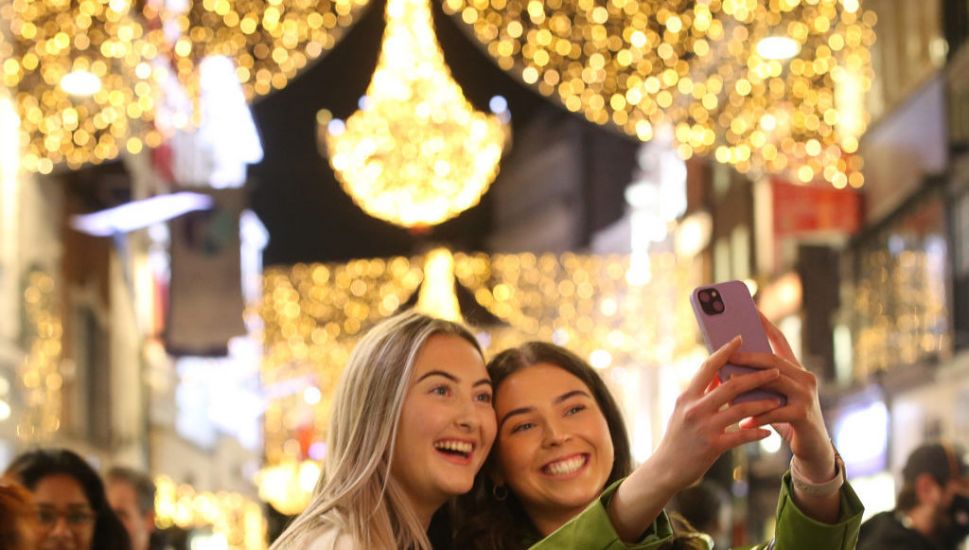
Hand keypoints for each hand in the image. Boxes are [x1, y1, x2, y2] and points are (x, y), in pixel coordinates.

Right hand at [650, 335, 781, 491]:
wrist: (665, 468)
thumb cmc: (678, 438)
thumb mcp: (683, 411)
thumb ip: (700, 395)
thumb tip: (719, 376)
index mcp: (687, 396)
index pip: (707, 367)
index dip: (724, 352)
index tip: (739, 339)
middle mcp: (694, 408)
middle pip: (730, 385)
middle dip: (756, 376)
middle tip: (775, 370)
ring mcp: (704, 427)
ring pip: (740, 410)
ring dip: (762, 404)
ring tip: (777, 400)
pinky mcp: (713, 445)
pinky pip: (741, 436)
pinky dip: (756, 432)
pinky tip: (767, 432)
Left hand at [729, 312, 834, 481]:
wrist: (813, 449)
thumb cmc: (785, 419)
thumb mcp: (770, 398)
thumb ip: (753, 383)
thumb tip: (721, 371)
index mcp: (794, 369)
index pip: (779, 340)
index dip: (765, 323)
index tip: (748, 307)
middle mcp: (804, 377)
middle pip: (773, 359)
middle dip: (748, 355)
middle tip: (726, 352)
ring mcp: (807, 395)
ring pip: (775, 381)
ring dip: (750, 383)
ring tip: (729, 382)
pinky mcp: (805, 415)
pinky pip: (776, 412)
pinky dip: (758, 417)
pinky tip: (742, 423)